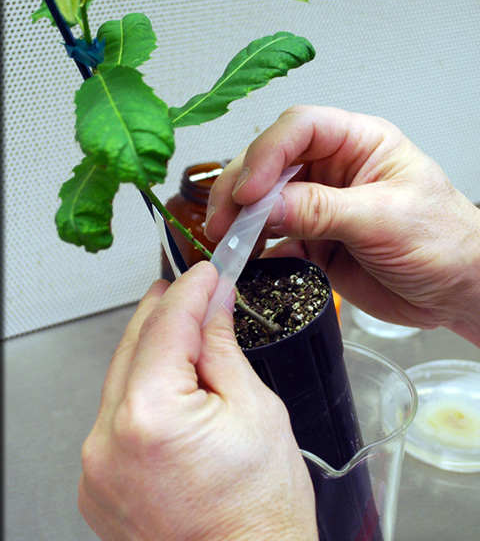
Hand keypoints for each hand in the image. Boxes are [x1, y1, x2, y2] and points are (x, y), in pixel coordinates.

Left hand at [78, 262, 316, 540]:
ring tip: (188, 333)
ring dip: (153, 347)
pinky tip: (170, 381)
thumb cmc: (261, 511)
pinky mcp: (98, 481)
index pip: (167, 323)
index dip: (191, 288)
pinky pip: (115, 413)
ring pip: (121, 376)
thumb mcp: (255, 408)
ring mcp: (97, 466)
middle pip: (134, 344)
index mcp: (152, 416)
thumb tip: (213, 302)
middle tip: (194, 290)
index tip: (206, 271)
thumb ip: (222, 346)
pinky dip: (141, 388)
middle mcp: (109, 441)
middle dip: (166, 310)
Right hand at [205, 106, 479, 344]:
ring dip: (242, 220)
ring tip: (228, 242)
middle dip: (241, 189)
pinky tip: (250, 261)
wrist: (456, 291)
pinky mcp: (314, 240)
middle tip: (225, 221)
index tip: (249, 191)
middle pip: (272, 163)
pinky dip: (257, 250)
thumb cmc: (444, 242)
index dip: (267, 154)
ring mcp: (321, 206)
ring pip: (266, 201)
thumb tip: (266, 206)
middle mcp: (335, 169)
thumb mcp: (385, 219)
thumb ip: (321, 211)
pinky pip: (275, 239)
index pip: (300, 129)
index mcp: (360, 144)